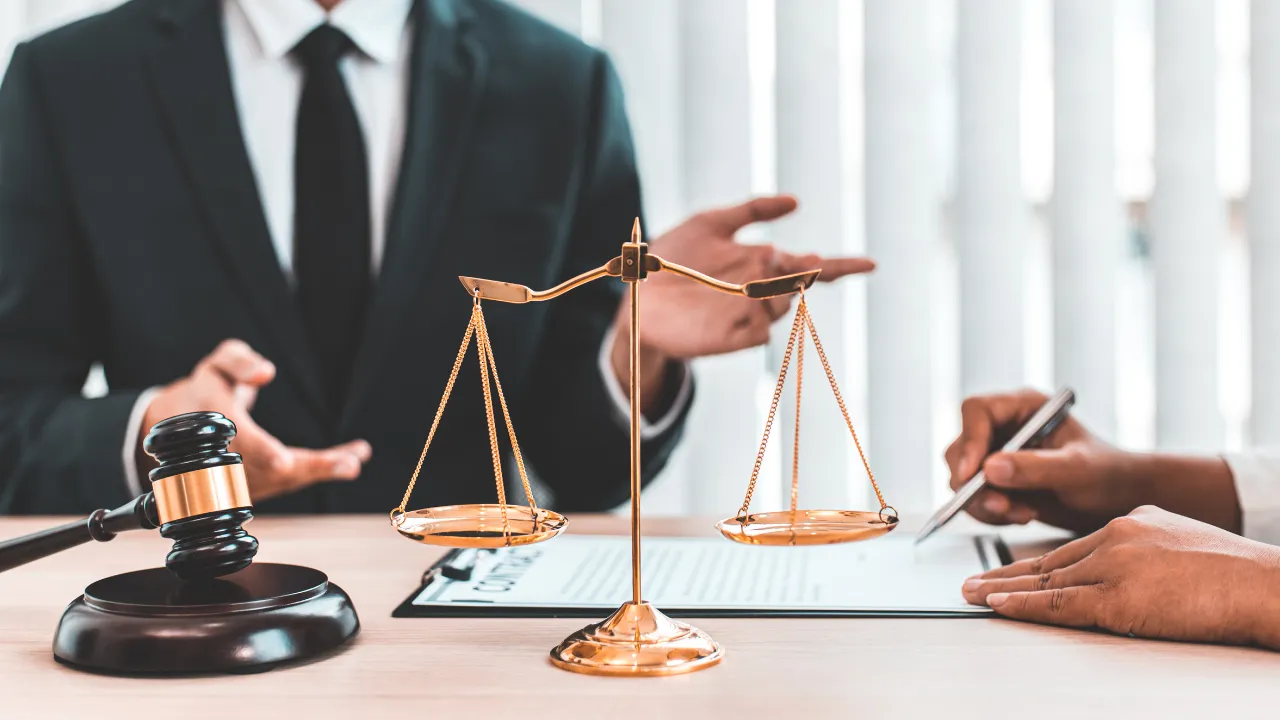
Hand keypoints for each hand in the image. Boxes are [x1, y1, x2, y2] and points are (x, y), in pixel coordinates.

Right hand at [140, 339, 371, 500]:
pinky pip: (290, 480)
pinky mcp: (255, 487)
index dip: (260, 450)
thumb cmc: (209, 391)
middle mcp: (227, 459)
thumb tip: (264, 372)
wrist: (184, 431)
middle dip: (310, 468)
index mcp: (214, 425)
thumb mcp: (217, 366)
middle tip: (347, 465)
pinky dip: (319, 471)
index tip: (282, 462)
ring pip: (285, 480)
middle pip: (270, 470)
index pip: (238, 439)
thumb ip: (238, 361)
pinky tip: (351, 460)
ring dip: (322, 471)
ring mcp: (240, 479)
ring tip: (355, 459)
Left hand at [610, 195, 874, 411]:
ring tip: (757, 278)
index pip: (812, 268)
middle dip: (798, 272)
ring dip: (776, 293)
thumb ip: (752, 210)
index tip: (870, 265)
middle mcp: (761, 292)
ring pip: (779, 309)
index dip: (842, 266)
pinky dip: (756, 323)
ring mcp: (745, 318)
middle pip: (798, 285)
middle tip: (782, 258)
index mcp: (763, 264)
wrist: (637, 293)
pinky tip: (742, 310)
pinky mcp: (726, 341)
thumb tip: (796, 201)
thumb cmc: (674, 257)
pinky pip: (755, 336)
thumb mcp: (711, 223)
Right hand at [944, 389, 1137, 531]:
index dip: (970, 439)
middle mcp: (1005, 426)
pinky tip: (1022, 515)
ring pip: (962, 477)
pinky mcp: (996, 481)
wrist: (1117, 500)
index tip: (974, 474)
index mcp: (1025, 407)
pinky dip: (991, 513)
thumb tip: (989, 469)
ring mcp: (998, 454)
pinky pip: (973, 497)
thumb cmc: (1108, 474)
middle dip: (975, 483)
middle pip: (962, 447)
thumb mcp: (1077, 470)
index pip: (977, 411)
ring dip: (984, 502)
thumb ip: (1036, 468)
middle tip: (1001, 506)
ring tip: (1021, 514)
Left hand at [962, 506, 1279, 649]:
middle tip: (968, 582)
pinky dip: (1022, 606)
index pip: (1070, 548)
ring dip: (1001, 589)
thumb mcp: (1181, 539)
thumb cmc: (1236, 572)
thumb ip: (1146, 544)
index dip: (1032, 563)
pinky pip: (1058, 604)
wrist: (1264, 584)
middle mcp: (1115, 538)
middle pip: (1048, 562)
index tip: (1004, 570)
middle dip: (1003, 574)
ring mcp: (1114, 566)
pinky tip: (996, 606)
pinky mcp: (1118, 597)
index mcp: (1130, 523)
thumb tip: (1127, 559)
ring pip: (1045, 581)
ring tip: (969, 594)